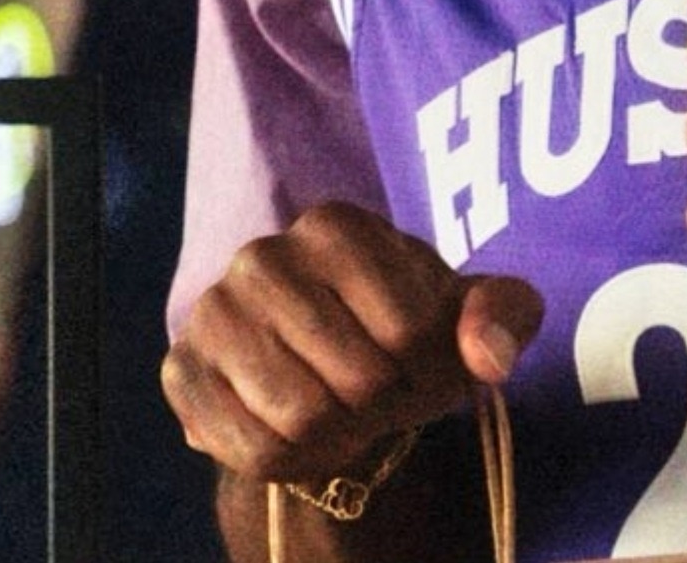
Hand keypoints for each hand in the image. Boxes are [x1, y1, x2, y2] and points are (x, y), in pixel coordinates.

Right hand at [161, 200, 542, 483]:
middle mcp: (265, 255)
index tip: (420, 361)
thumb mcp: (474, 316)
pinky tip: (298, 430)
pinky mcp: (182, 372)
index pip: (410, 327)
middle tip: (380, 393)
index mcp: (338, 225)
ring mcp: (214, 312)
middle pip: (358, 376)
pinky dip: (292, 460)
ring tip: (342, 409)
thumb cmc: (410, 334)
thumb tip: (486, 352)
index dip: (430, 368)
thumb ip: (504, 316)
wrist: (326, 375)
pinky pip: (252, 450)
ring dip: (340, 435)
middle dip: (385, 405)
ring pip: (303, 417)